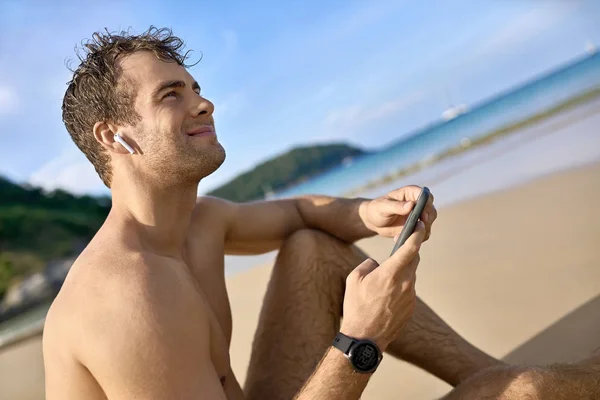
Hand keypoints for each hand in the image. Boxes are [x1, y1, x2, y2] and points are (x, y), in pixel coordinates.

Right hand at [340, 221, 424, 350]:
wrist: (365, 338)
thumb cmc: (356, 306)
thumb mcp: (354, 279)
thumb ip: (368, 265)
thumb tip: (376, 264)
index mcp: (391, 273)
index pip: (410, 247)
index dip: (416, 233)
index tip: (420, 224)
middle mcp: (405, 283)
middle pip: (413, 260)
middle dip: (407, 253)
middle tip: (397, 252)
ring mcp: (410, 297)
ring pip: (410, 276)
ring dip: (401, 273)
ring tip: (383, 283)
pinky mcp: (411, 308)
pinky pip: (408, 291)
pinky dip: (400, 288)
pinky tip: (386, 297)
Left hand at [360, 185, 436, 239]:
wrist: (374, 222)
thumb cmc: (377, 209)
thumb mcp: (383, 207)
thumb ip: (397, 206)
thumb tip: (411, 205)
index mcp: (410, 193)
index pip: (425, 195)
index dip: (427, 204)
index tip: (422, 214)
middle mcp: (417, 203)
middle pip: (431, 209)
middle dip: (427, 219)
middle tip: (418, 227)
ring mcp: (419, 215)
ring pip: (429, 222)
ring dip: (422, 230)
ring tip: (408, 235)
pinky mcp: (417, 226)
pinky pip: (424, 232)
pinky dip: (417, 237)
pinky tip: (404, 238)